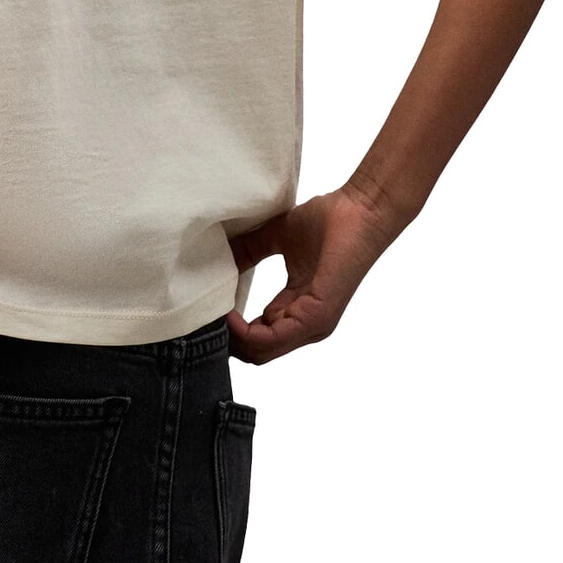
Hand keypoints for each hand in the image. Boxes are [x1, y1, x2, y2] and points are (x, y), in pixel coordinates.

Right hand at [223, 183, 408, 364]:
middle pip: (256, 352)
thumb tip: (215, 258)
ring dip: (231, 337)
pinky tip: (227, 312)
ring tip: (209, 313)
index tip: (206, 309)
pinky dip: (244, 331)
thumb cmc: (329, 221)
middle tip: (200, 316)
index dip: (229, 328)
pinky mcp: (317, 316)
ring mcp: (314, 324)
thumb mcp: (275, 237)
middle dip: (225, 339)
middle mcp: (306, 325)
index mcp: (298, 310)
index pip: (258, 337)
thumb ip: (248, 251)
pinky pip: (272, 340)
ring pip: (261, 352)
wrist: (361, 209)